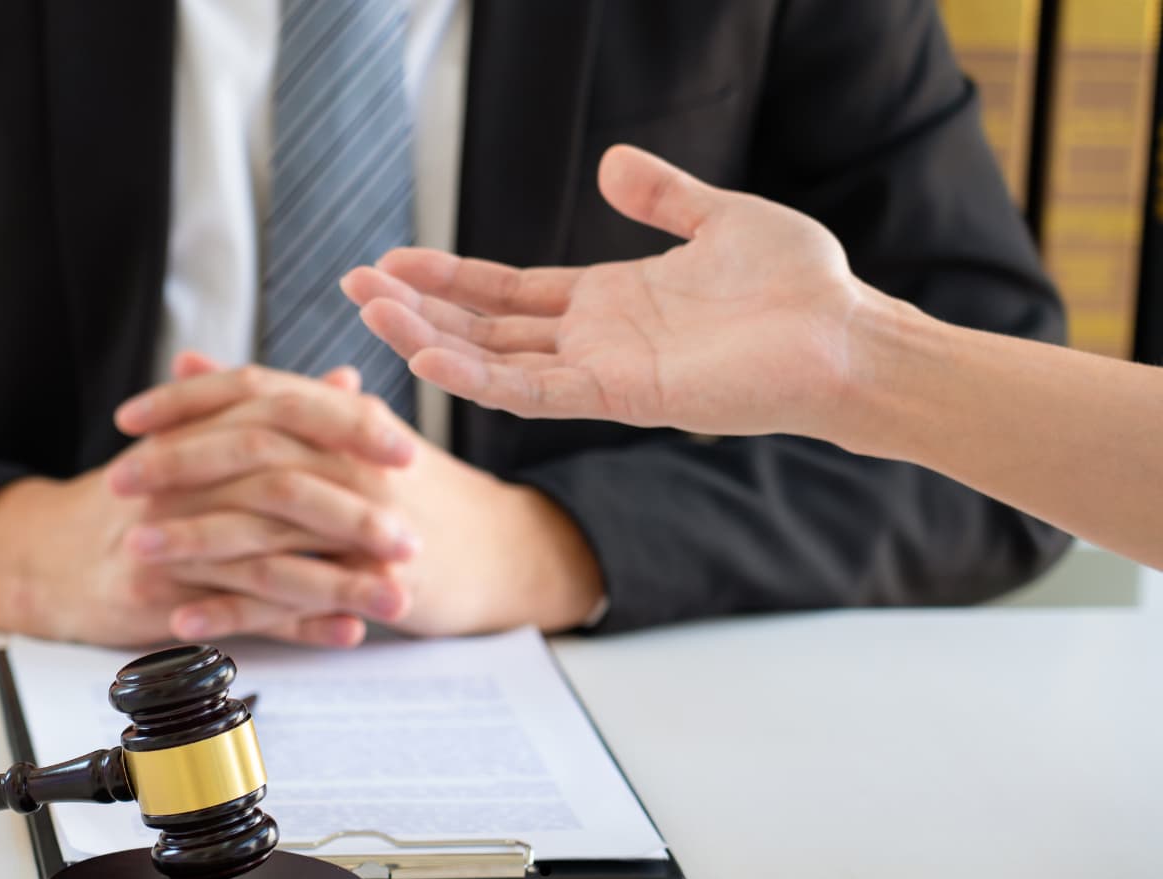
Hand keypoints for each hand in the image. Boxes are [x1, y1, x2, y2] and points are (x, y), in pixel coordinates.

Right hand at [0, 360, 412, 647]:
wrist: (49, 556)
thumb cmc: (138, 498)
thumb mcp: (200, 441)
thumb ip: (276, 414)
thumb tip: (349, 384)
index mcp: (196, 429)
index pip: (278, 412)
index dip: (346, 430)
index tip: (406, 450)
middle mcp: (179, 476)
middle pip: (277, 485)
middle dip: (352, 514)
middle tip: (411, 537)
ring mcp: (165, 535)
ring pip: (263, 555)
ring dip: (336, 579)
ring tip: (395, 594)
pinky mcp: (156, 594)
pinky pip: (237, 611)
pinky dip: (297, 624)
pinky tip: (346, 630)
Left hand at [113, 358, 604, 635]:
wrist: (504, 549)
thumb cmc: (415, 489)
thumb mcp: (345, 430)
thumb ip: (263, 399)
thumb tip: (189, 363)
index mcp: (344, 414)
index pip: (258, 389)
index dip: (188, 402)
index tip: (129, 418)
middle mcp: (356, 459)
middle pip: (256, 449)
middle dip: (178, 465)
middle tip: (117, 483)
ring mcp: (367, 521)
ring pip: (269, 523)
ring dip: (195, 537)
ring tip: (136, 548)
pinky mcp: (373, 581)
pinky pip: (291, 595)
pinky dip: (233, 607)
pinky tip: (184, 615)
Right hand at [339, 144, 869, 439]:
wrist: (848, 335)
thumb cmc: (799, 287)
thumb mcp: (720, 219)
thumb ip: (662, 197)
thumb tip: (612, 162)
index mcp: (606, 302)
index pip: (504, 293)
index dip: (445, 278)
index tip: (387, 263)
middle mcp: (590, 342)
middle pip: (481, 326)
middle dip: (415, 307)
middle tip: (351, 286)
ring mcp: (600, 372)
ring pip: (492, 359)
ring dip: (427, 338)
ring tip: (369, 313)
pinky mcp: (620, 396)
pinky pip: (534, 391)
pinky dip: (480, 376)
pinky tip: (429, 356)